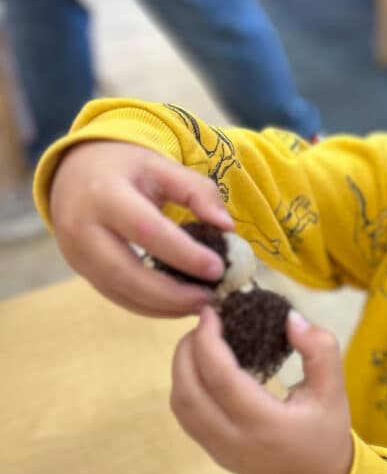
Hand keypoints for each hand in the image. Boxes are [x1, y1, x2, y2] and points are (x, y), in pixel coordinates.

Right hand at [49, 140, 234, 316]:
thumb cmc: (125, 169)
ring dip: (163, 306)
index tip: (217, 268)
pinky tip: (178, 305)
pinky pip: (116, 297)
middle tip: (210, 297)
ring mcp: (77, 254)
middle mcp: (82, 228)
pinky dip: (149, 307)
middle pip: (127, 272)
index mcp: (104, 193)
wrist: (73, 172)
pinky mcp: (81, 271)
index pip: (146, 230)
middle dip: (172, 293)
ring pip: (120, 291)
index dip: (184, 254)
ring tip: (199, 304)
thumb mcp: (161, 166)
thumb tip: (227, 226)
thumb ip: (197, 191)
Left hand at [170, 307, 353, 473]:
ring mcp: (218, 450)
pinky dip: (185, 385)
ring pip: (180, 405)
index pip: (221, 378)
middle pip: (189, 391)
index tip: (212, 313)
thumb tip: (289, 318)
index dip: (208, 341)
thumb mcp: (334, 390)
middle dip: (187, 349)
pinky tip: (202, 367)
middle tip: (205, 323)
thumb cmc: (326, 433)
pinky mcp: (212, 452)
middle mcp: (234, 440)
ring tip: (201, 341)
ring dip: (182, 367)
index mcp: (265, 424)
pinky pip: (185, 416)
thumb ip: (319, 349)